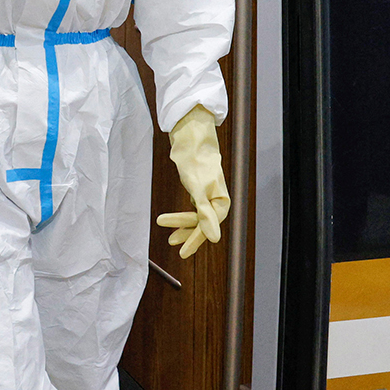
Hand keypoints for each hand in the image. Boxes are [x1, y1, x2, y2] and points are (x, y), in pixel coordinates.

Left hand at [155, 104, 230, 259]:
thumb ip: (205, 215)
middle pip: (202, 223)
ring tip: (169, 235)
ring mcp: (207, 195)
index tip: (182, 252)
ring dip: (183, 225)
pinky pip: (192, 210)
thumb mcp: (197, 190)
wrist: (190, 137)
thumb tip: (214, 239)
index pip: (208, 227)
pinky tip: (174, 222)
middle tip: (171, 241)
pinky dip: (183, 217)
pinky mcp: (198, 190)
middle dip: (187, 233)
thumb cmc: (196, 161)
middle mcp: (216, 199)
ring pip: (197, 218)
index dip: (195, 240)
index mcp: (221, 201)